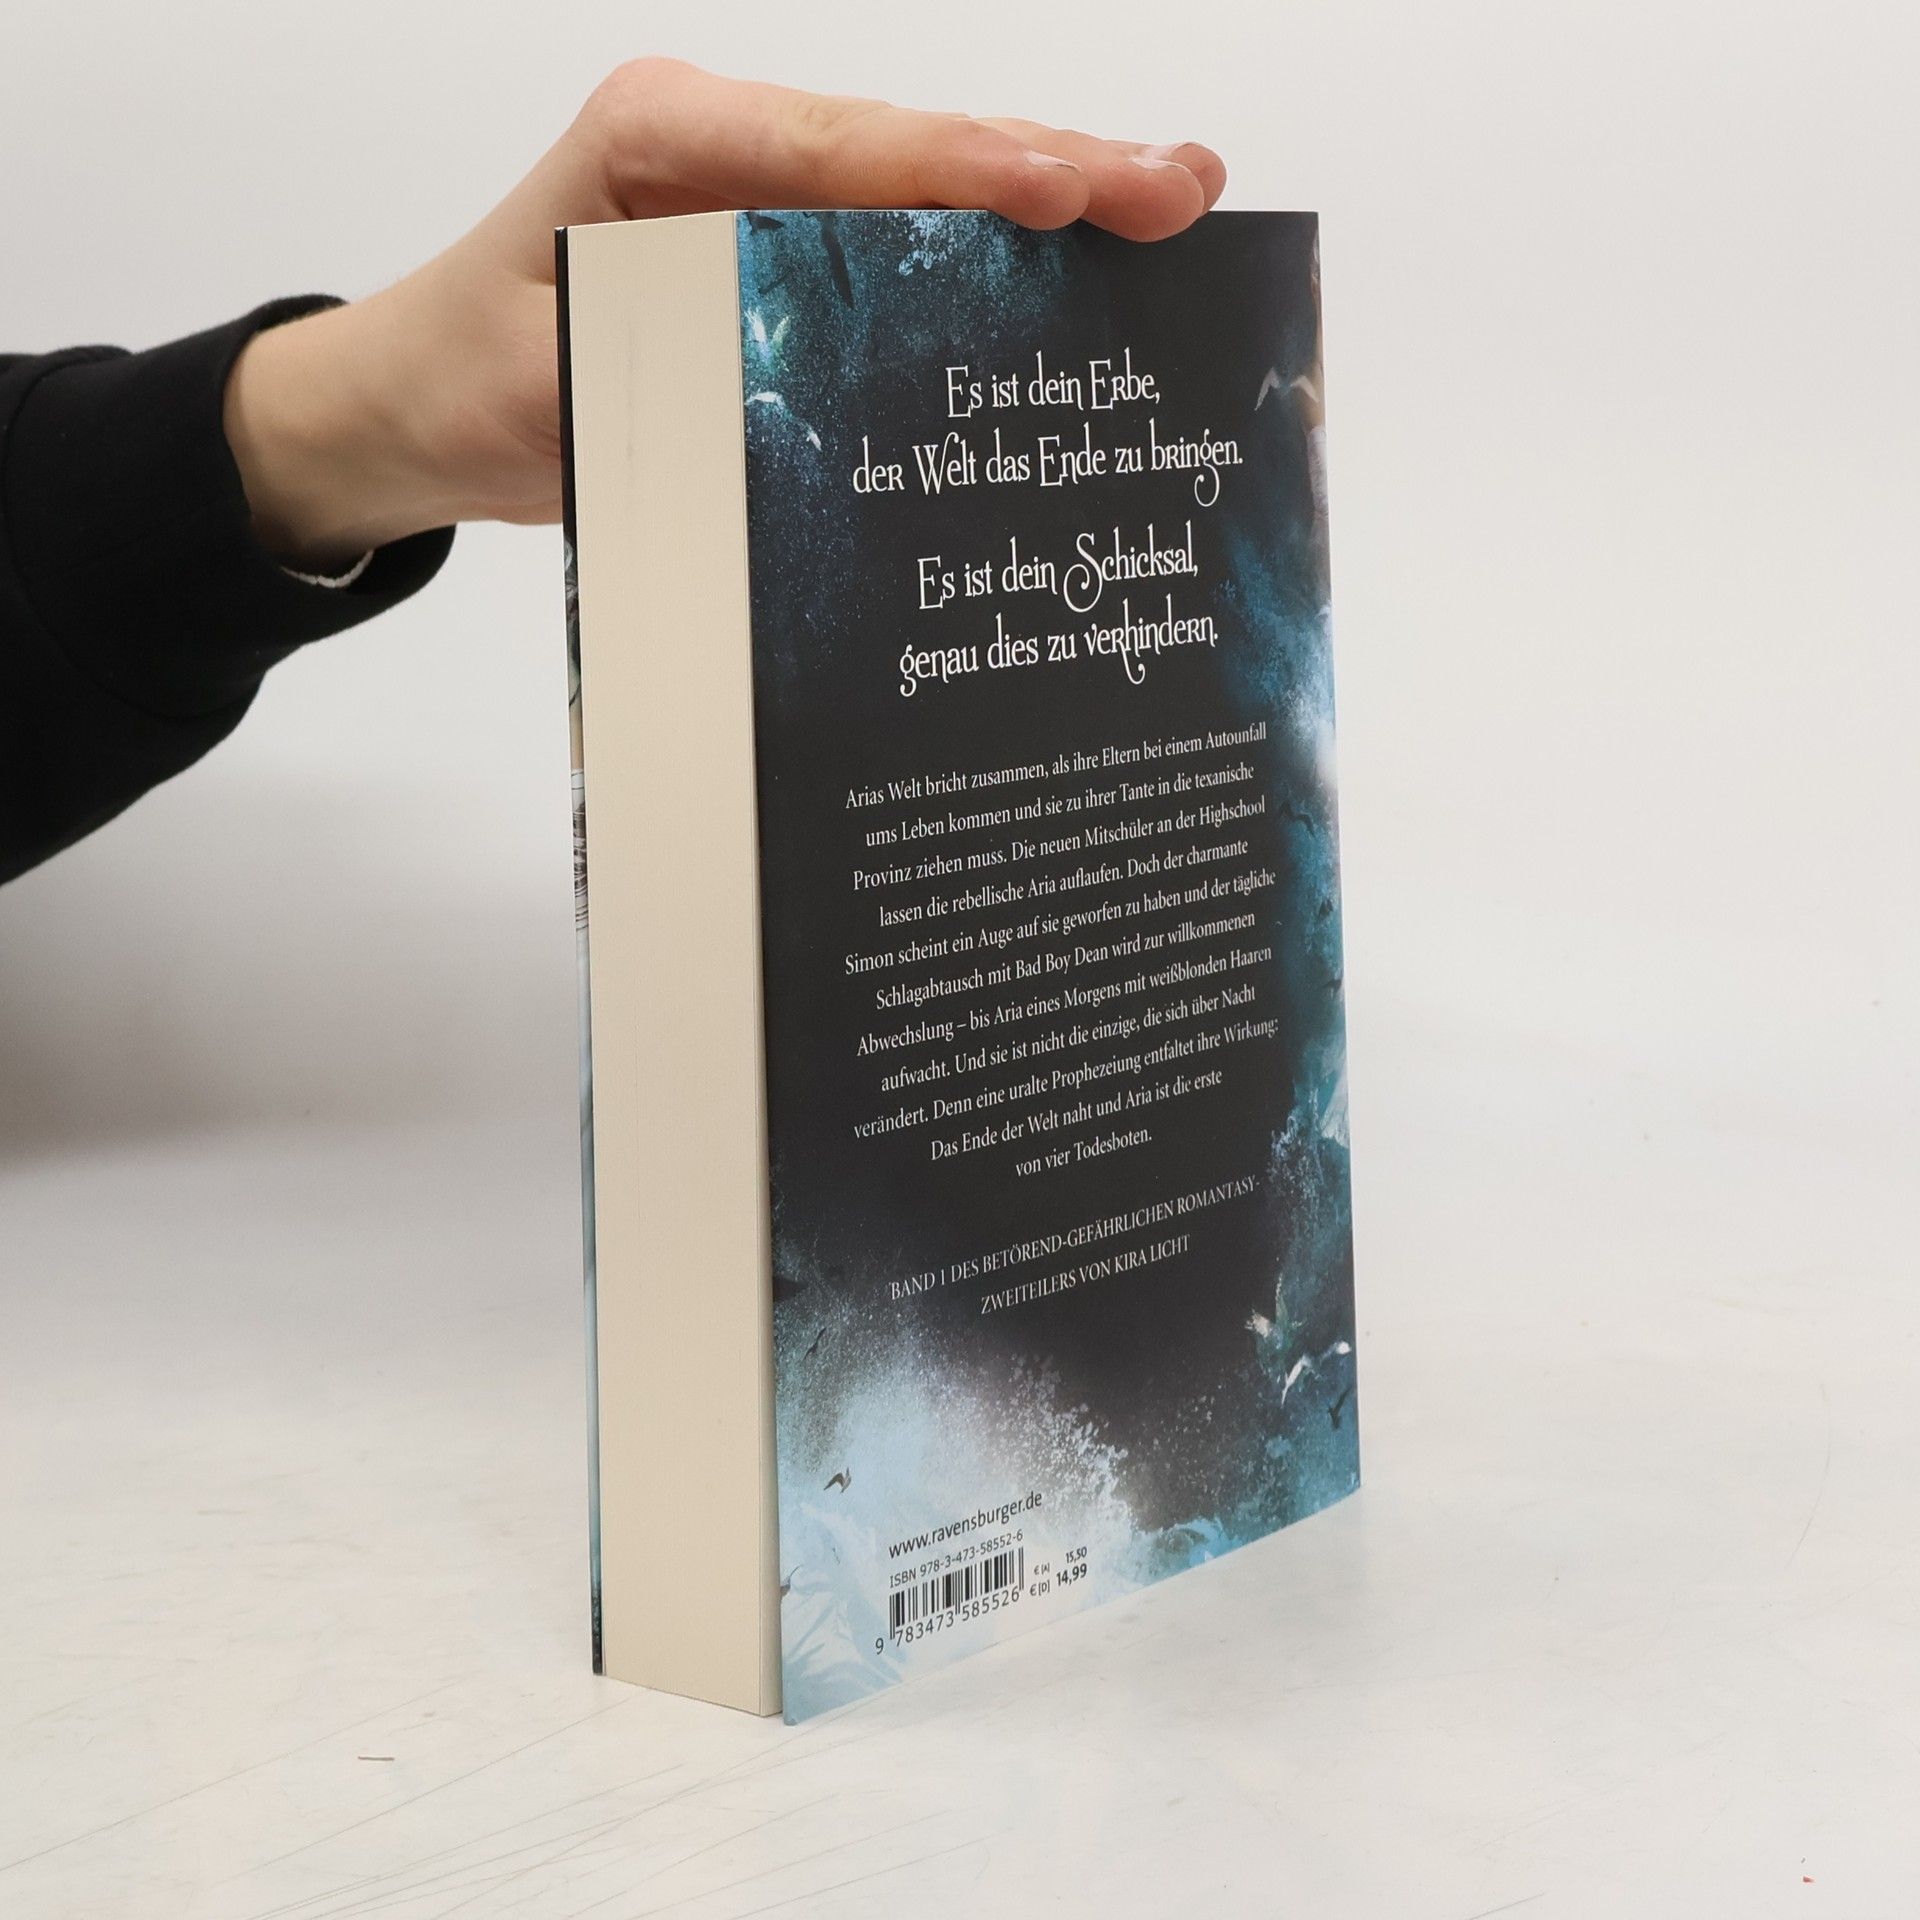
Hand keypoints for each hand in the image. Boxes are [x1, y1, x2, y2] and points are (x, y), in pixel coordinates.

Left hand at [222, 59, 1226, 563]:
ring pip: (921, 192)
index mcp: (666, 138)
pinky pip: (893, 252)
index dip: (977, 172)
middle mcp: (725, 145)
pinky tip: (1071, 282)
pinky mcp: (771, 257)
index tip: (1086, 195)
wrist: (408, 404)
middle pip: (913, 151)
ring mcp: (755, 198)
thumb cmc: (462, 378)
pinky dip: (985, 266)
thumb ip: (688, 369)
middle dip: (1053, 173)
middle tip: (1183, 192)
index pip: (849, 148)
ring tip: (1166, 215)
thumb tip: (830, 391)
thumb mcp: (560, 380)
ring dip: (1043, 211)